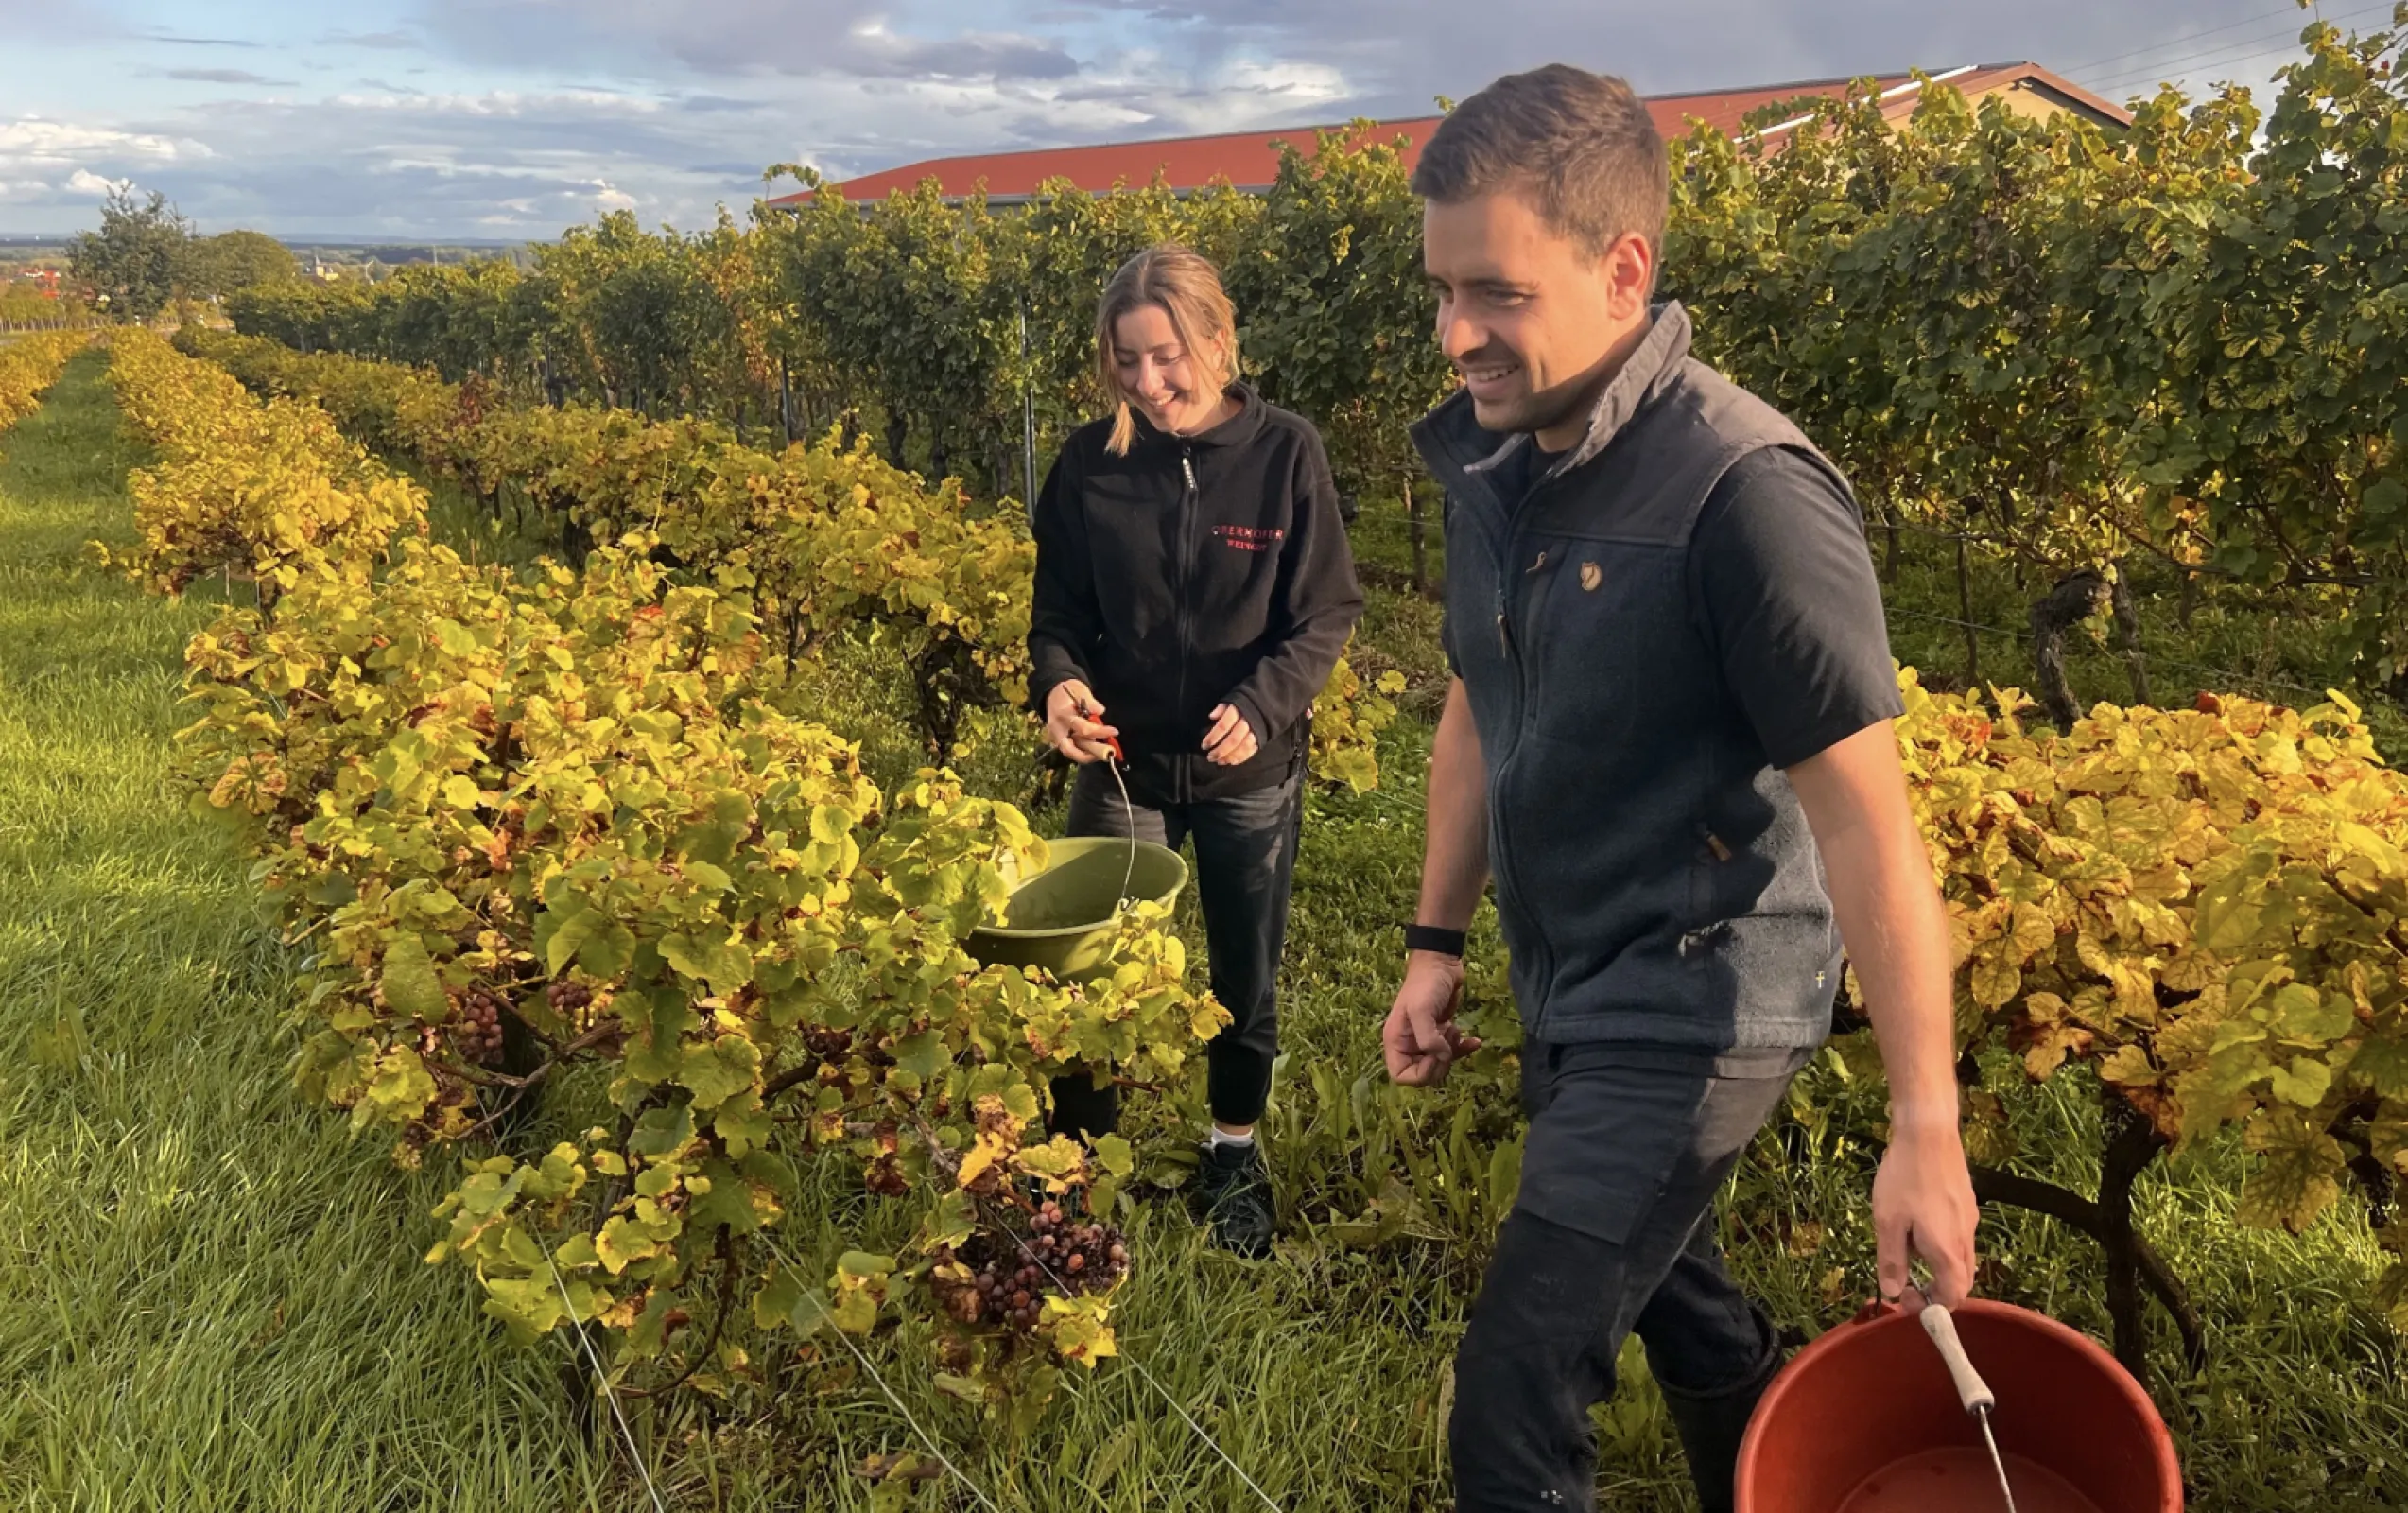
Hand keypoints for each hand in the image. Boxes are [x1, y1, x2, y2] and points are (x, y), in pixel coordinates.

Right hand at [1043, 680, 1117, 763]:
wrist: (1052, 692)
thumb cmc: (1068, 690)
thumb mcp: (1080, 689)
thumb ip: (1091, 702)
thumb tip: (1100, 712)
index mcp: (1063, 714)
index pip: (1084, 729)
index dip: (1100, 732)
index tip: (1114, 732)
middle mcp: (1057, 729)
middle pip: (1071, 749)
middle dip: (1090, 754)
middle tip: (1107, 754)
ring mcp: (1054, 736)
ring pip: (1070, 753)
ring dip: (1087, 755)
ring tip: (1103, 753)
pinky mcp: (1055, 740)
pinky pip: (1070, 750)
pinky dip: (1082, 752)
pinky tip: (1094, 751)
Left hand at [1202, 703, 1257, 765]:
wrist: (1265, 703)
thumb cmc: (1242, 704)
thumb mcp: (1231, 700)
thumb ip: (1221, 708)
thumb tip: (1211, 716)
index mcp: (1238, 711)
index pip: (1223, 726)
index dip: (1213, 737)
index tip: (1204, 746)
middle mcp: (1248, 722)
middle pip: (1233, 740)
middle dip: (1221, 751)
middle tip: (1210, 757)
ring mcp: (1256, 731)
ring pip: (1243, 747)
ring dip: (1230, 756)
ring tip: (1220, 762)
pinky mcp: (1261, 738)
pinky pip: (1252, 750)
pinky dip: (1242, 757)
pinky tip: (1232, 762)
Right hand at [1383, 952, 1478, 1085]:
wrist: (1441, 962)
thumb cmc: (1426, 985)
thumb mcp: (1422, 1010)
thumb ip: (1428, 1039)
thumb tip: (1442, 1057)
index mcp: (1396, 1041)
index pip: (1401, 1075)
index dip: (1419, 1074)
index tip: (1434, 1057)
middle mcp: (1408, 1044)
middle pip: (1423, 1073)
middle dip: (1439, 1063)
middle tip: (1446, 1042)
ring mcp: (1426, 1039)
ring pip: (1439, 1064)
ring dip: (1452, 1053)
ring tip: (1454, 1031)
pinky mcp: (1441, 1033)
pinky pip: (1452, 1052)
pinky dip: (1464, 1049)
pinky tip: (1474, 1041)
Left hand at [1871, 1117, 1978, 1309]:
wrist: (1928, 1133)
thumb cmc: (1904, 1178)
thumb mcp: (1888, 1222)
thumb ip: (1892, 1261)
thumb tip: (1893, 1294)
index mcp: (1947, 1250)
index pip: (1953, 1296)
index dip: (1932, 1306)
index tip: (1906, 1298)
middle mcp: (1966, 1239)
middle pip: (1961, 1281)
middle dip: (1936, 1290)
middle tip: (1906, 1280)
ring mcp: (1970, 1220)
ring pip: (1960, 1259)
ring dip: (1937, 1266)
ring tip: (1905, 1245)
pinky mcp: (1967, 1204)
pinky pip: (1958, 1238)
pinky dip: (1941, 1245)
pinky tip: (1917, 1222)